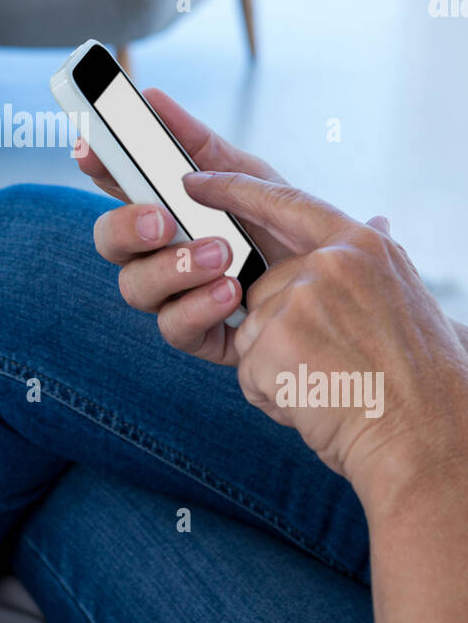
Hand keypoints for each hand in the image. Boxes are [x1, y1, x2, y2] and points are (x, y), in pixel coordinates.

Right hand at [80, 90, 291, 366]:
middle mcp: (159, 252)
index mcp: (166, 207)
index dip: (97, 165)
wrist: (340, 289)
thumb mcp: (253, 176)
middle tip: (161, 219)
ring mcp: (175, 295)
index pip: (116, 184)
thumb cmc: (288, 227)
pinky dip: (199, 307)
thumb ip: (200, 142)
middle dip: (126, 227)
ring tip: (222, 253)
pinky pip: (174, 327)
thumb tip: (152, 98)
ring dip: (173, 267)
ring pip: (134, 286)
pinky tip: (231, 291)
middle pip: (109, 240)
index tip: (91, 149)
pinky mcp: (199, 336)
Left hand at [187, 169, 467, 509]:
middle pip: (263, 287)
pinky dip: (273, 395)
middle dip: (280, 332)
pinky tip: (315, 402)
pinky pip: (249, 369)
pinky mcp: (276, 340)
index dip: (235, 189)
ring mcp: (301, 298)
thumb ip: (371, 261)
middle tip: (334, 364)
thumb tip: (376, 219)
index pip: (287, 202)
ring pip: (253, 331)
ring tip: (330, 384)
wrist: (427, 440)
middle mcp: (331, 263)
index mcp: (364, 247)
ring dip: (278, 367)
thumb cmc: (418, 382)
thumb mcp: (405, 299)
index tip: (195, 182)